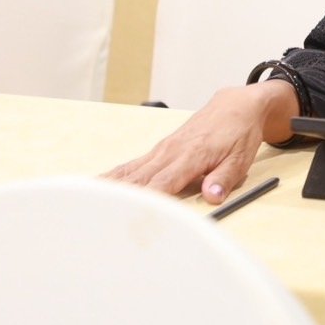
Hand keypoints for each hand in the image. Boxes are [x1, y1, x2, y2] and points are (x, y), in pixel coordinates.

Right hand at [104, 82, 295, 202]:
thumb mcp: (240, 158)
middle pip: (139, 180)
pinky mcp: (160, 149)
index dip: (147, 202)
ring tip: (84, 204)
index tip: (132, 218)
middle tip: (96, 220)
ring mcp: (162, 150)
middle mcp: (170, 152)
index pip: (163, 184)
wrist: (237, 105)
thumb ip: (224, 179)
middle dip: (119, 200)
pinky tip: (97, 184)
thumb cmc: (239, 132)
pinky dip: (115, 175)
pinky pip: (133, 164)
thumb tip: (212, 197)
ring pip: (131, 172)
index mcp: (191, 156)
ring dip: (109, 188)